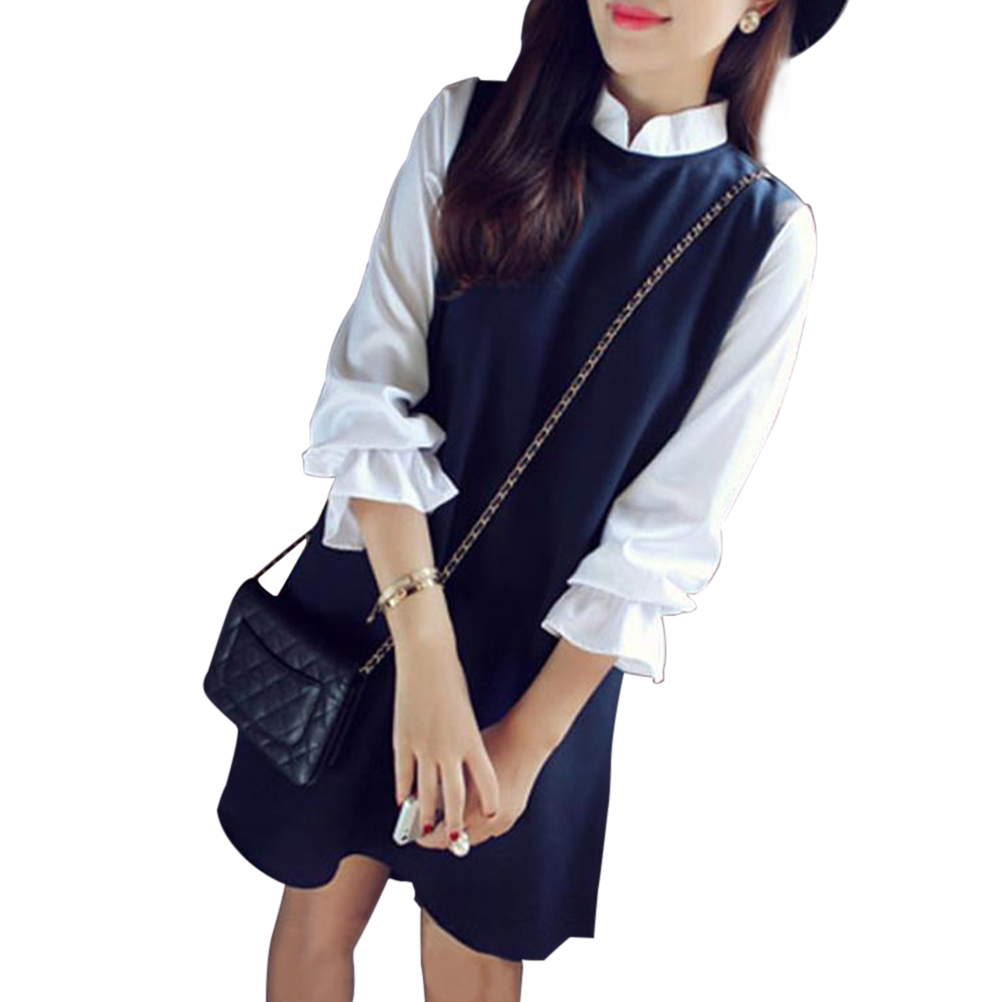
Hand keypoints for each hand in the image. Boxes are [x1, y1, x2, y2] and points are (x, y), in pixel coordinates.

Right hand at [392, 630, 501, 842]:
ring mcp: (423, 746)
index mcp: (471, 740)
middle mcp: (449, 748)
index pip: (486, 781)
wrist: (428, 658)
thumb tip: (459, 764)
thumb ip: (464, 741)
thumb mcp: (465, 713)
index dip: (489, 802)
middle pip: (454, 797)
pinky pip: (402, 774)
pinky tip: (403, 801)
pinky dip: (403, 791)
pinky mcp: (402, 740)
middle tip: (454, 837)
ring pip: (425, 792)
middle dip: (455, 821)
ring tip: (425, 829)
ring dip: (426, 814)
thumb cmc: (451, 680)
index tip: (491, 815)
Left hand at [414, 711, 552, 850]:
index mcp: (473, 811)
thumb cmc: (494, 744)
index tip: (418, 834)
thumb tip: (427, 801)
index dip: (426, 837)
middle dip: (443, 835)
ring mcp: (504, 820)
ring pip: (475, 837)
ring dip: (462, 830)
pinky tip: (471, 808)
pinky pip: (490, 828)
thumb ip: (443, 789)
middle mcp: (490, 821)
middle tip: (430, 825)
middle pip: (459, 842)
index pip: (442, 838)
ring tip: (450, 814)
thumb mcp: (459, 766)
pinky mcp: (513, 814)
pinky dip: (478, 823)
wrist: (526, 739)